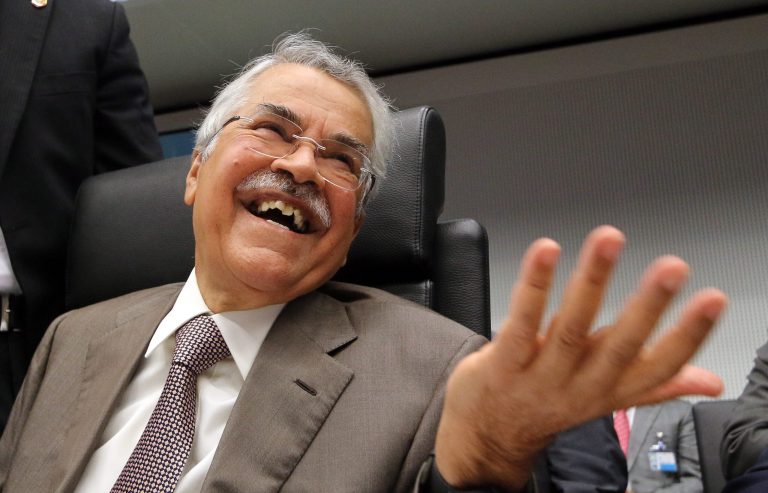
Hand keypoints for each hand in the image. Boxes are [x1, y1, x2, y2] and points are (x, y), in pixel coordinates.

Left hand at [434, 226, 725, 490]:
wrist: (488, 434)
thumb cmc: (549, 402)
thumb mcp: (605, 398)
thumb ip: (655, 384)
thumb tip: (709, 381)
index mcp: (611, 390)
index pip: (659, 368)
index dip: (688, 336)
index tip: (710, 300)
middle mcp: (580, 386)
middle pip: (620, 347)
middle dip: (648, 306)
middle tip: (672, 269)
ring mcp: (539, 376)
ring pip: (571, 327)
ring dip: (592, 281)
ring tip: (608, 242)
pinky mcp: (502, 362)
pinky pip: (521, 321)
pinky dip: (535, 285)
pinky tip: (546, 252)